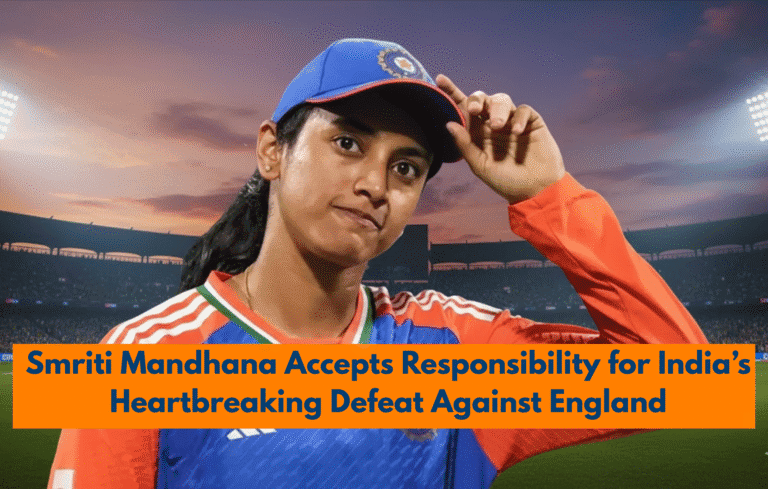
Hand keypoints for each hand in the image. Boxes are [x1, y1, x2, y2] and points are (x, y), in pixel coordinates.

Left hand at [436, 74, 565, 203]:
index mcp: (478, 133)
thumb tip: (449, 124)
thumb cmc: (506, 181)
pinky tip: (516, 132)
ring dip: (496, 110)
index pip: (463, 109)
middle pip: (482, 99)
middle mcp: (493, 124)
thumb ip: (465, 145)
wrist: (536, 191)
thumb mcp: (480, 165)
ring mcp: (512, 121)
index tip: (439, 80)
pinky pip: (522, 109)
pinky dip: (517, 118)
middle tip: (474, 111)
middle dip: (476, 100)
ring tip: (497, 126)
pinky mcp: (531, 122)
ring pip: (501, 100)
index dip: (452, 92)